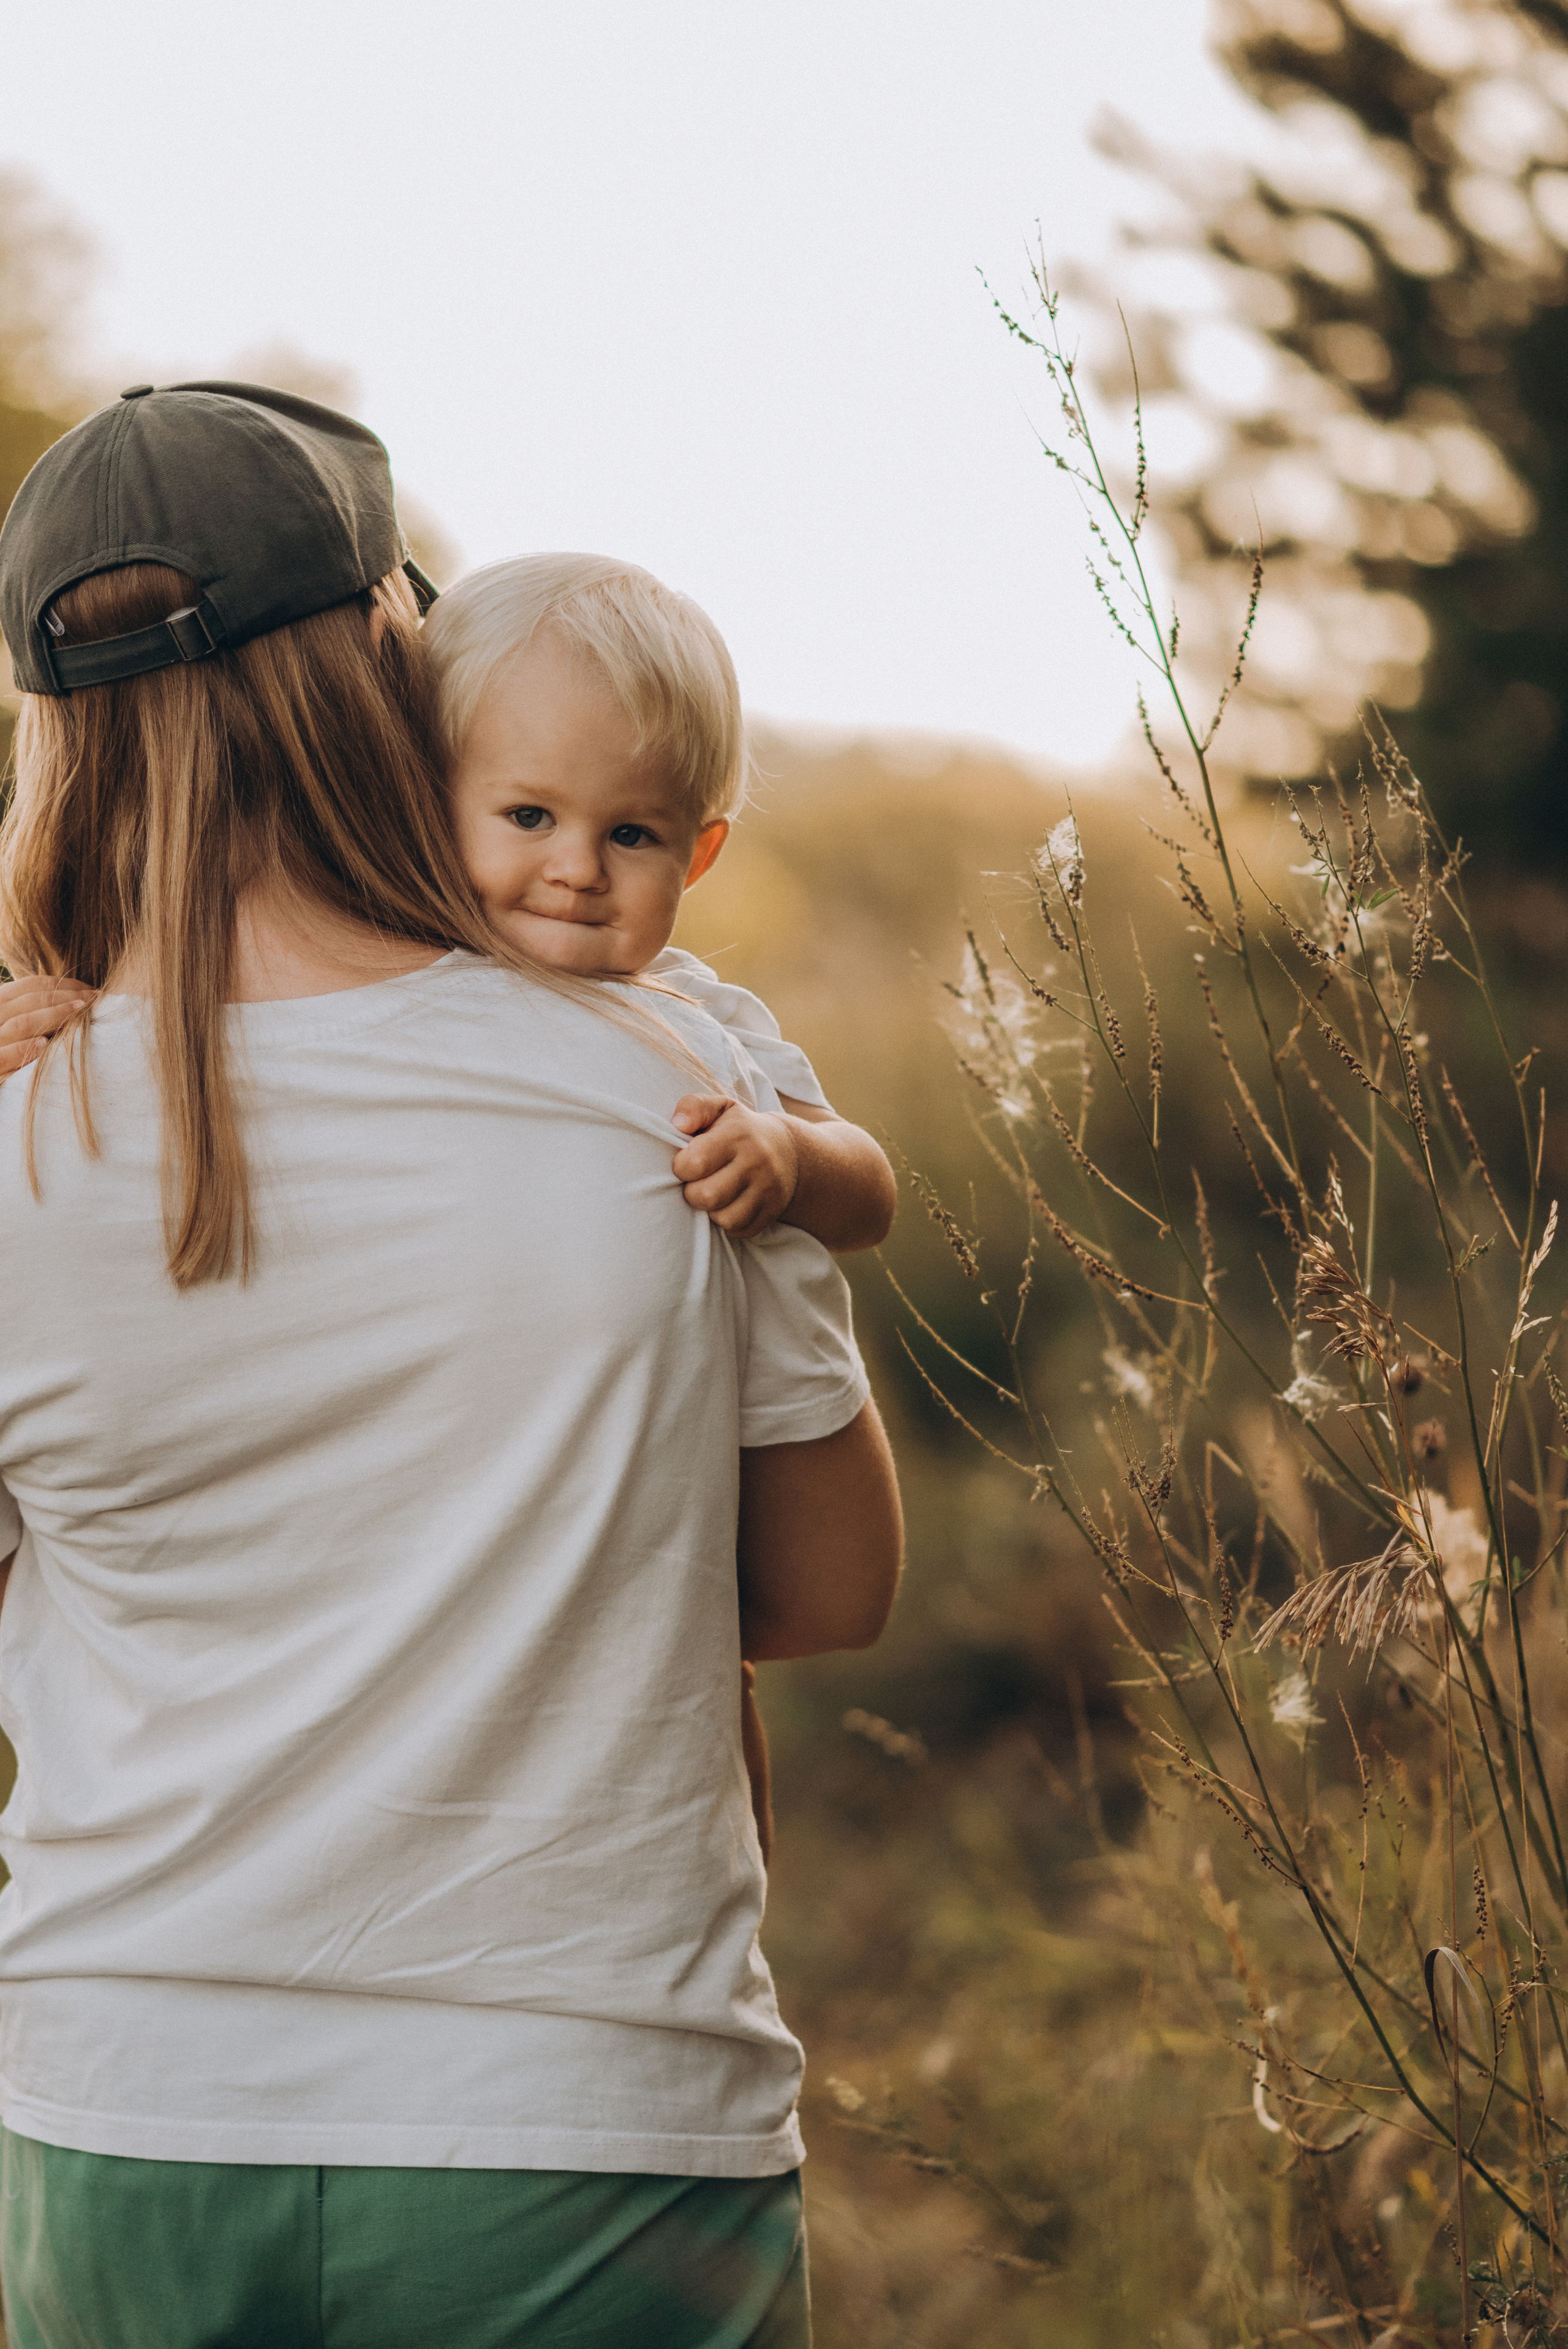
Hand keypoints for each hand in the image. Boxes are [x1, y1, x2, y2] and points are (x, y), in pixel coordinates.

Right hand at [0, 975, 96, 1081]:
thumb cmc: (13, 1049)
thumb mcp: (17, 1025)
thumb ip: (34, 1012)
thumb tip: (76, 1001)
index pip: (30, 986)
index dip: (62, 984)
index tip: (91, 989)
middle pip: (30, 1001)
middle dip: (67, 996)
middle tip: (96, 998)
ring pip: (21, 1023)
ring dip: (54, 1016)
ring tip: (81, 1012)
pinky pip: (3, 1057)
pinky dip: (23, 1049)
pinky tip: (44, 1044)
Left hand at [670, 1093, 799, 1239]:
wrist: (788, 1149)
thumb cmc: (740, 1129)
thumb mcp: (721, 1108)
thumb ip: (694, 1107)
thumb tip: (678, 1124)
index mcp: (737, 1135)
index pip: (695, 1162)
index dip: (681, 1167)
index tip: (687, 1162)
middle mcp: (755, 1162)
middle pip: (707, 1196)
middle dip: (692, 1193)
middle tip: (697, 1182)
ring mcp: (767, 1189)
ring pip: (725, 1218)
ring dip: (711, 1211)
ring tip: (713, 1195)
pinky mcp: (773, 1211)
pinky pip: (741, 1231)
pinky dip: (728, 1224)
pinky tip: (728, 1206)